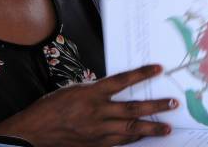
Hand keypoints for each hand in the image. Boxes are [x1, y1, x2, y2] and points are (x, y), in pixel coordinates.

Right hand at [0, 64, 177, 146]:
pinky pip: (120, 141)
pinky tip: (144, 137)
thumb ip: (97, 90)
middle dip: (155, 106)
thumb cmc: (52, 107)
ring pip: (130, 129)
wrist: (35, 131)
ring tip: (167, 127)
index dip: (142, 74)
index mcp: (91, 92)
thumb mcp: (74, 90)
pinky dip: (133, 139)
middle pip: (133, 108)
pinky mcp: (96, 144)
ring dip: (151, 128)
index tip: (158, 69)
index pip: (122, 80)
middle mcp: (97, 111)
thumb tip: (117, 89)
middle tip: (173, 103)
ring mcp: (97, 130)